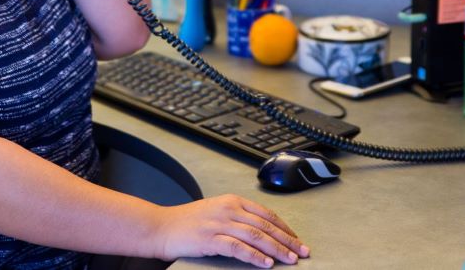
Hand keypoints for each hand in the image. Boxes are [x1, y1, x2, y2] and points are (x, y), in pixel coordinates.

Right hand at [154, 195, 308, 266]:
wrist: (162, 226)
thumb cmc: (188, 221)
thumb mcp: (216, 211)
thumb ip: (238, 217)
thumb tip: (262, 231)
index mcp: (232, 201)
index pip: (267, 214)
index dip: (285, 228)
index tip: (297, 240)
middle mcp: (229, 209)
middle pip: (266, 225)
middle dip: (287, 240)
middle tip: (302, 252)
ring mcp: (220, 223)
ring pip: (256, 236)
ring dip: (277, 249)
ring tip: (290, 260)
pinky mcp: (211, 239)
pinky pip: (239, 248)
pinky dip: (255, 256)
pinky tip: (266, 263)